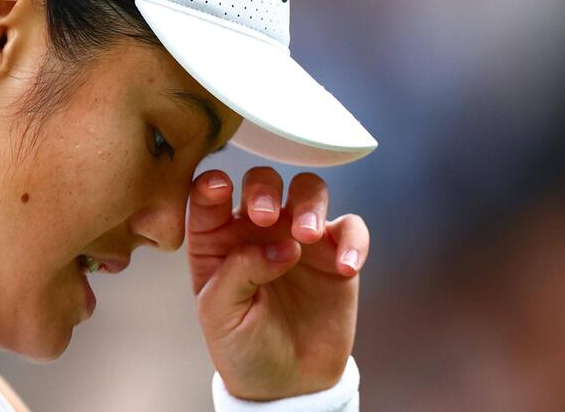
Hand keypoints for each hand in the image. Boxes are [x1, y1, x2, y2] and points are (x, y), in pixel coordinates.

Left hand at [187, 166, 369, 400]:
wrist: (286, 382)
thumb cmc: (242, 345)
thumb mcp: (221, 315)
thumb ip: (239, 273)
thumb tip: (281, 246)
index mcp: (218, 237)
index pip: (210, 196)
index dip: (212, 185)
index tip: (221, 189)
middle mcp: (259, 228)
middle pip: (264, 182)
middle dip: (264, 188)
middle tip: (266, 215)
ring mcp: (299, 236)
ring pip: (309, 190)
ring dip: (309, 203)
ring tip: (307, 236)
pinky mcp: (336, 253)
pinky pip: (351, 229)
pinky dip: (354, 240)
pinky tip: (347, 266)